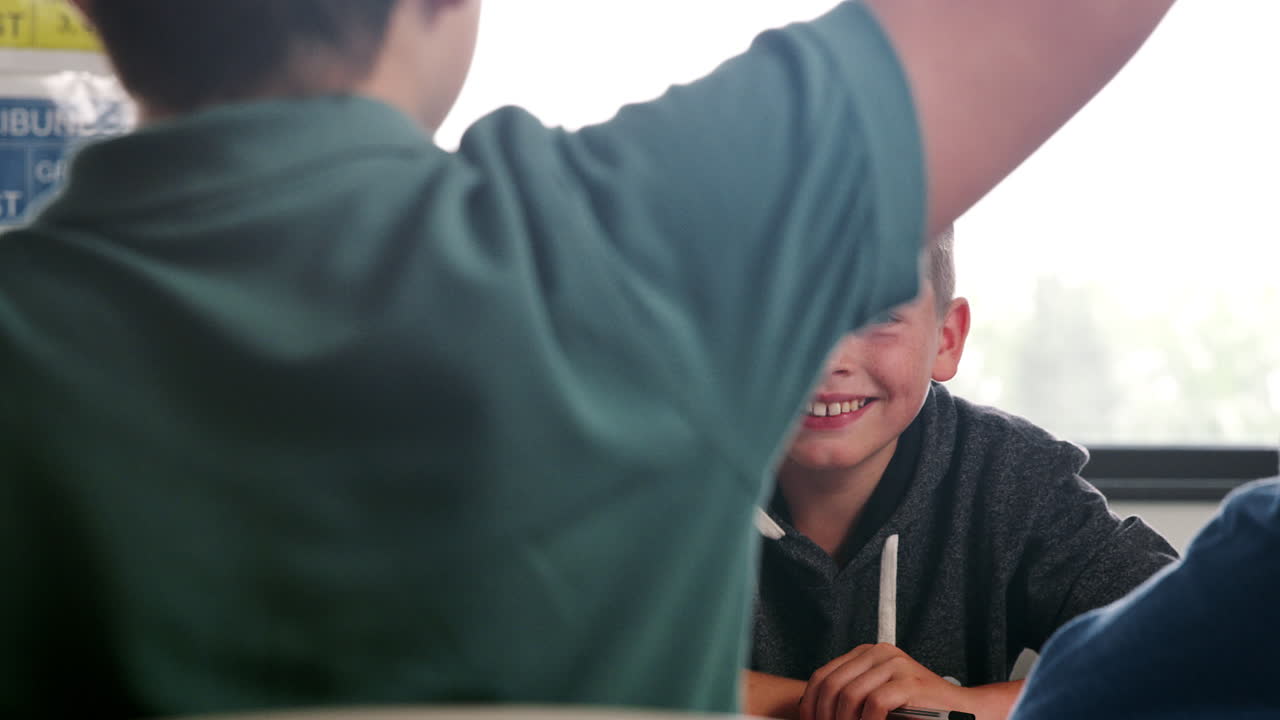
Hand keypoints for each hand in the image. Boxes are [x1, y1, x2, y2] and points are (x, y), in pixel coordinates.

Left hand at [798, 643, 970, 719]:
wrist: (961, 711)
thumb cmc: (916, 710)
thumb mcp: (875, 699)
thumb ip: (849, 699)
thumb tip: (814, 714)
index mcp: (865, 654)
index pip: (823, 675)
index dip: (810, 705)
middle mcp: (878, 653)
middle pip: (832, 684)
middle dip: (824, 715)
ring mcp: (895, 665)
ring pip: (849, 695)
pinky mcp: (909, 682)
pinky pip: (874, 704)